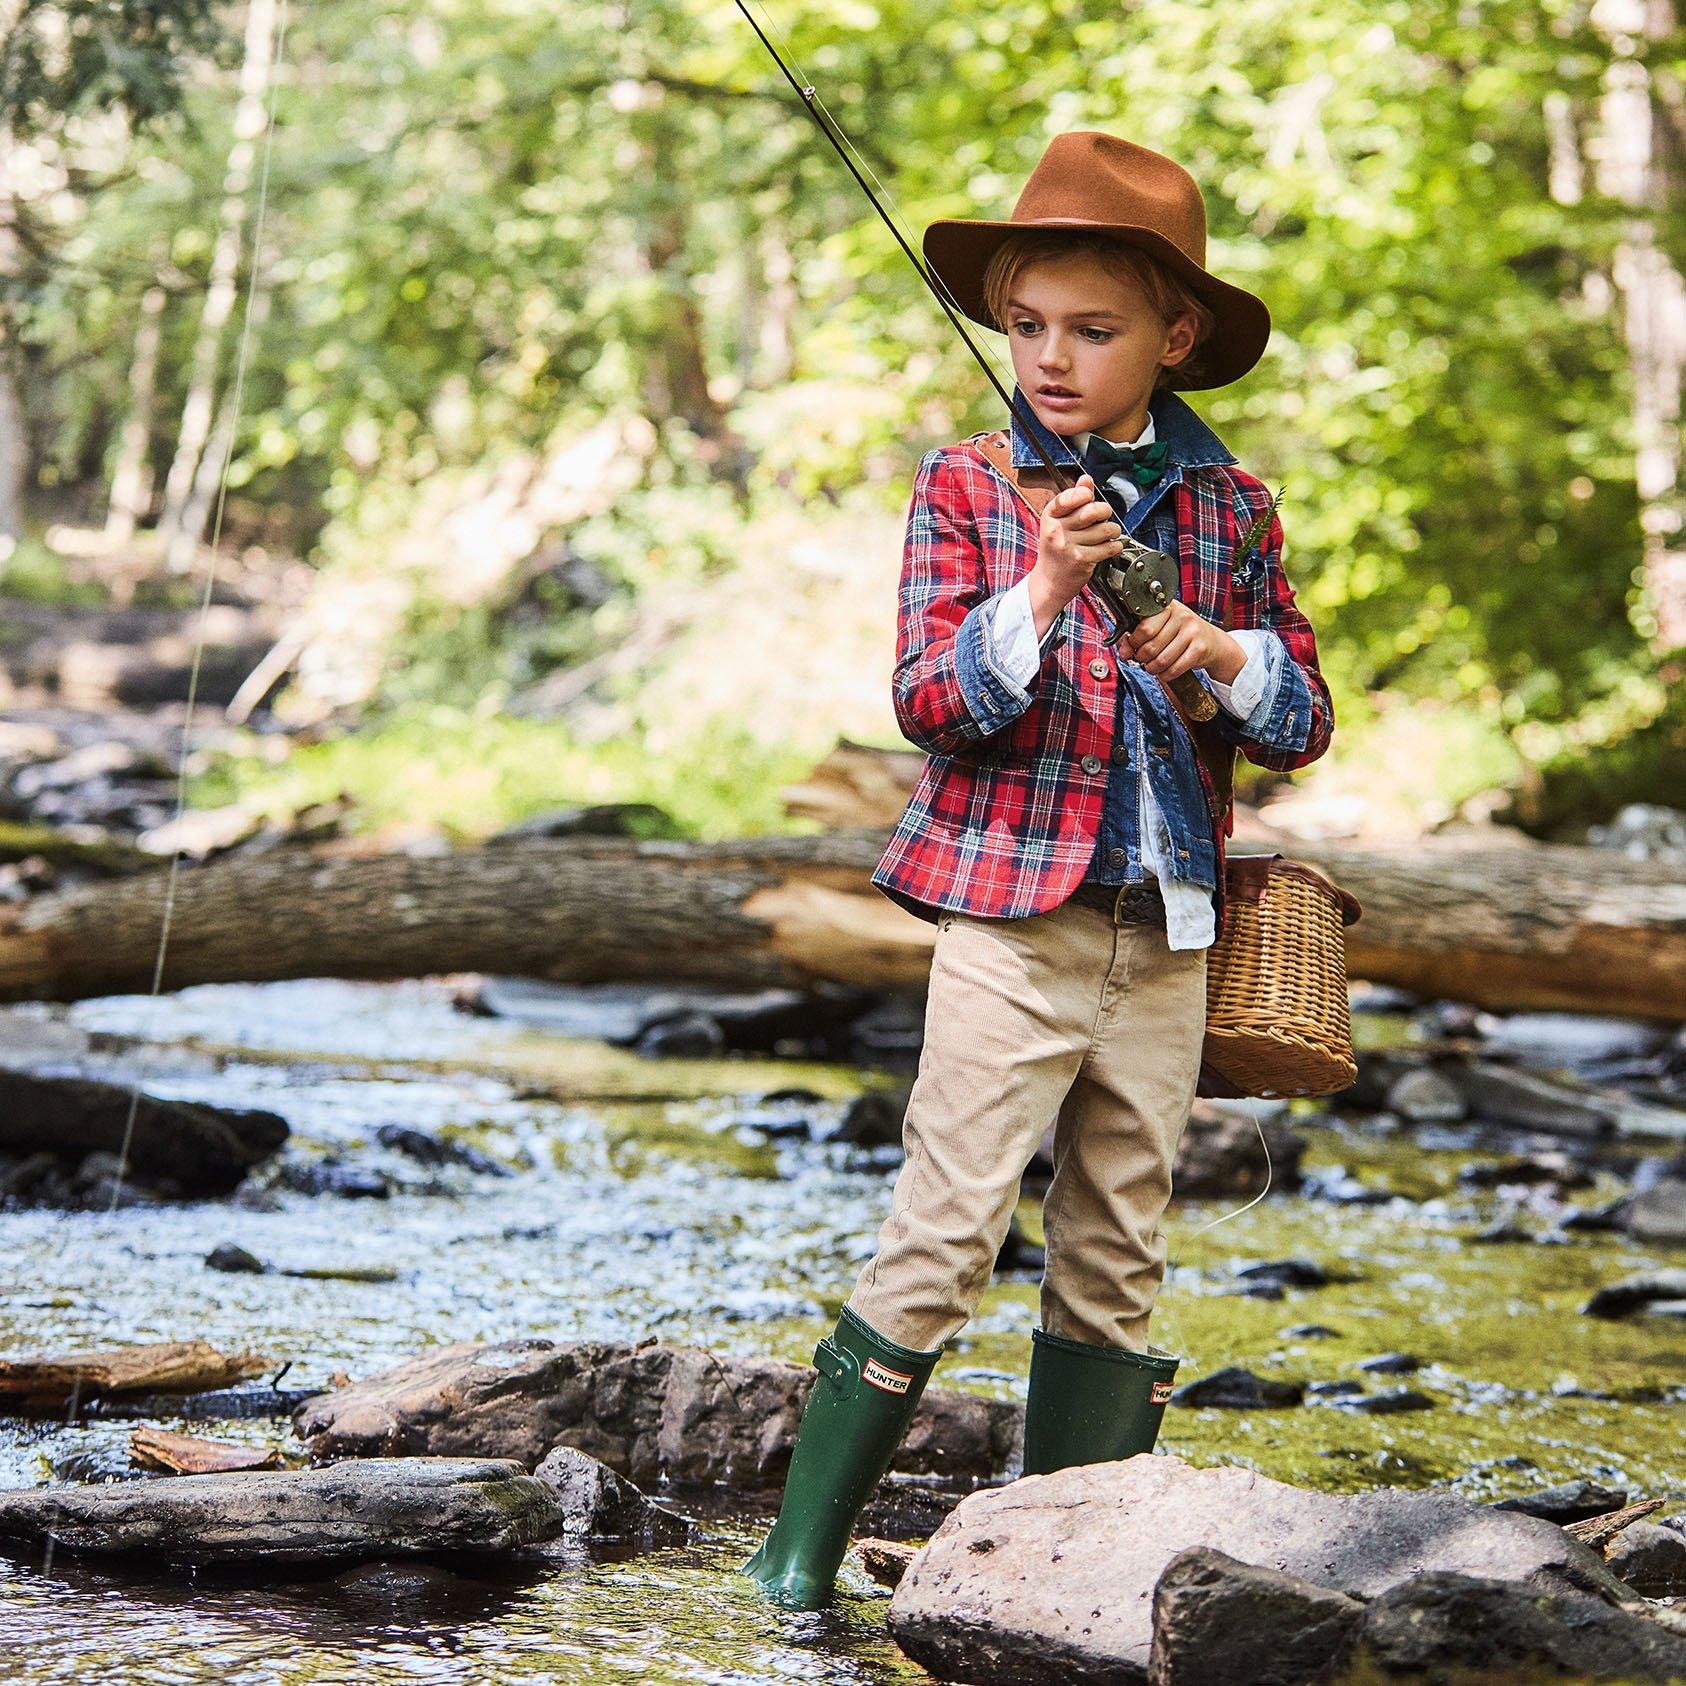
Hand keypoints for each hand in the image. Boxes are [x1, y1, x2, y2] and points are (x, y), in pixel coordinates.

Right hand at [1027, 474, 1120, 632]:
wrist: (1049, 582)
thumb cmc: (1056, 549)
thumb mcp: (1059, 522)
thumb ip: (1074, 500)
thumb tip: (1086, 479)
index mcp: (1050, 517)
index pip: (1068, 498)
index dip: (1083, 495)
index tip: (1088, 497)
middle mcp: (1057, 531)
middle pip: (1093, 511)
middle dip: (1105, 512)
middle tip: (1104, 517)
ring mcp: (1068, 547)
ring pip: (1105, 529)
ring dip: (1112, 532)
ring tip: (1106, 536)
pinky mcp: (1081, 560)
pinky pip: (1109, 547)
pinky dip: (1114, 546)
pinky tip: (1107, 548)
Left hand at [1127, 602, 1245, 684]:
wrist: (1211, 641)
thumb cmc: (1180, 633)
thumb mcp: (1161, 627)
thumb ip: (1138, 636)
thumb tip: (1124, 652)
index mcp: (1167, 607)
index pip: (1144, 627)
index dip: (1133, 641)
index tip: (1133, 646)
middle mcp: (1181, 616)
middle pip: (1151, 646)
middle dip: (1142, 658)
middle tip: (1143, 658)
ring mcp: (1192, 632)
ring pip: (1161, 660)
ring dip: (1152, 668)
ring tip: (1152, 666)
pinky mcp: (1200, 649)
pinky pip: (1174, 669)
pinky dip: (1165, 675)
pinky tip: (1164, 672)